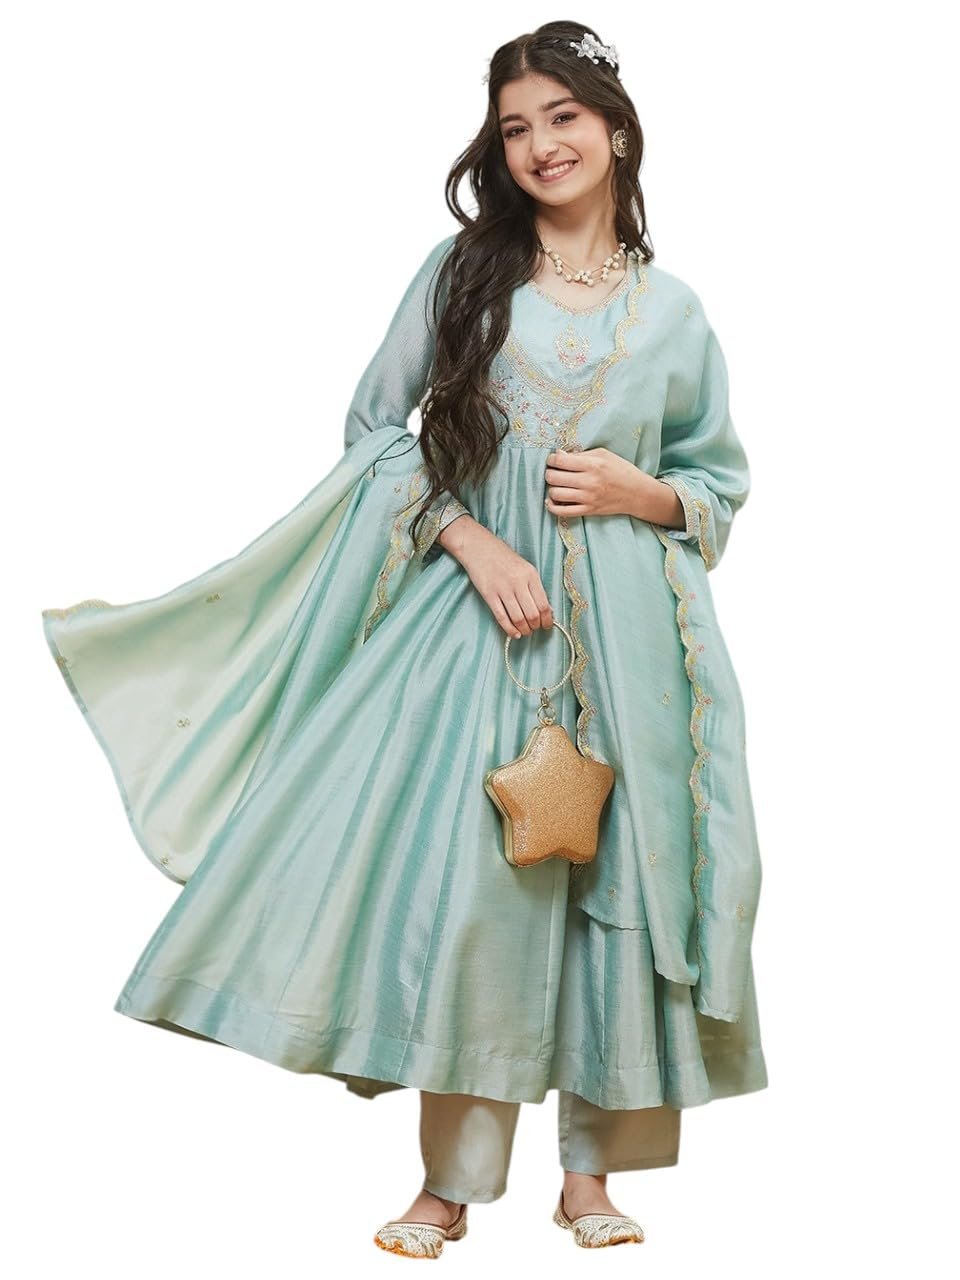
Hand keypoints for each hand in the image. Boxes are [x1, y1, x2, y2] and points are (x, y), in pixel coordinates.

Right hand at [439, 517, 553, 639]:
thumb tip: (545, 609)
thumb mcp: (524, 567)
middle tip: (535, 629)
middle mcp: (518, 582)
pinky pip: (502, 617)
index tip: (547, 626)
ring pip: (518, 618)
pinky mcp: (489, 595)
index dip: (547, 620)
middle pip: (532, 614)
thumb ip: (534, 586)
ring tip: (525, 632)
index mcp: (531, 575)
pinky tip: (514, 634)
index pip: (544, 604)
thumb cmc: (503, 557)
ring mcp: (503, 589)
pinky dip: (509, 629)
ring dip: (524, 630)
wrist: (478, 547)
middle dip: (535, 626)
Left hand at [544, 447, 660, 518]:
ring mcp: (588, 498)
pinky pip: (562, 512)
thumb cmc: (621, 470)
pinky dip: (552, 507)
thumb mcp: (603, 455)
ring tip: (557, 485)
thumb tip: (559, 454)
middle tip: (554, 472)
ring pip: (555, 494)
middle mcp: (588, 482)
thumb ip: (580, 454)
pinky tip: (552, 500)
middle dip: (549, 473)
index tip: (553, 460)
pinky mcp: (588, 511)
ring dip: (551, 488)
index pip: (560, 461)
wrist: (637, 493)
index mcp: (592, 464)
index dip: (551, 459)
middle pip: (554, 477)